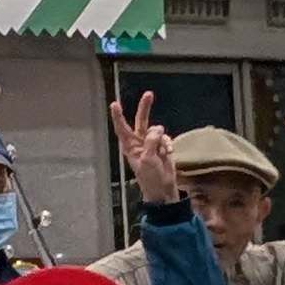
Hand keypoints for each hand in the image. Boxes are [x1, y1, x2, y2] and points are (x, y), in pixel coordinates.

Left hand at [113, 89, 182, 209]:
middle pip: (141, 121)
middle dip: (145, 108)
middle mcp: (139, 143)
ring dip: (162, 139)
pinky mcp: (162, 147)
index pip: (122, 128)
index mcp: (130, 147)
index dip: (118, 116)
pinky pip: (166, 138)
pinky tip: (169, 153)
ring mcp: (151, 144)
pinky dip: (168, 144)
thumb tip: (157, 129)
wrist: (163, 190)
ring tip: (163, 152)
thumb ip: (151, 141)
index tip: (114, 104)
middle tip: (149, 94)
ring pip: (157, 130)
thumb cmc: (151, 178)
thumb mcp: (148, 159)